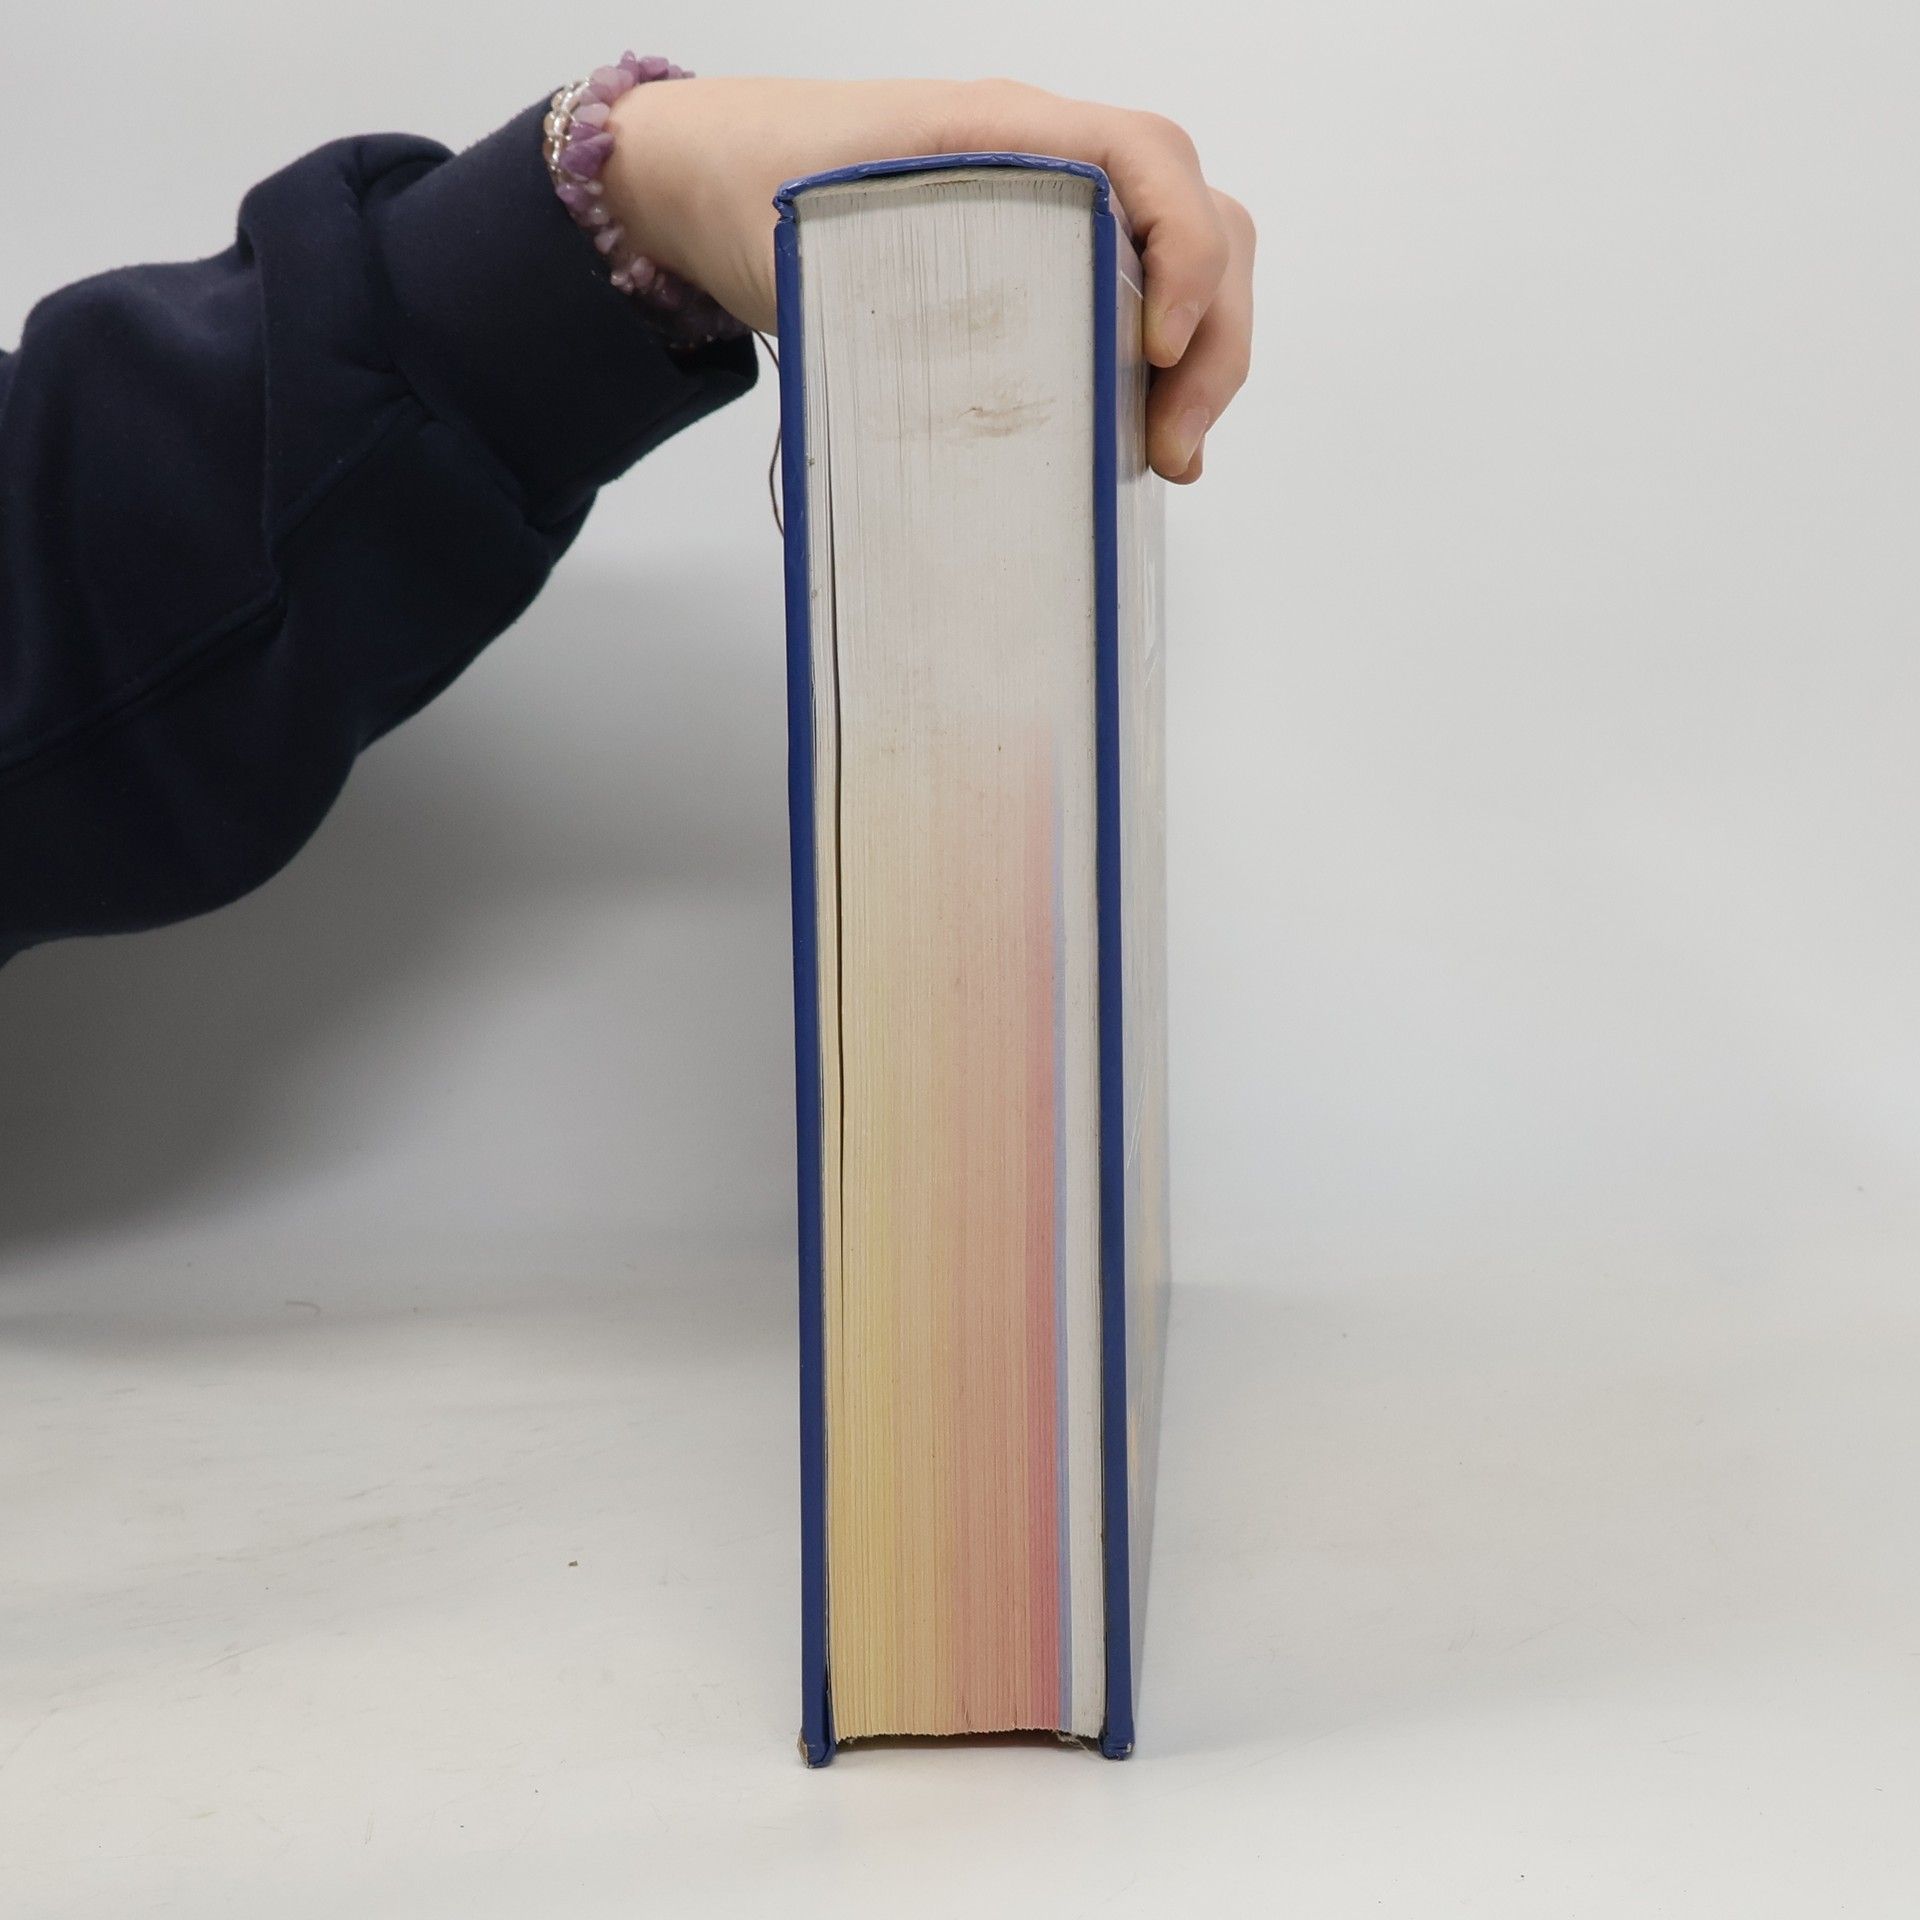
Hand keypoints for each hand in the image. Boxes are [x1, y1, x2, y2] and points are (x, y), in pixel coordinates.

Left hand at [602, 78, 1252, 483]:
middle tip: (1174, 444)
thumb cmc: (764, 193)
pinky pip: (1139, 291)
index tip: (1160, 349)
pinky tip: (1145, 440)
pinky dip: (1165, 363)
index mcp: (1006, 130)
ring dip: (1202, 356)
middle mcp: (1052, 159)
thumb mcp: (822, 245)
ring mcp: (1057, 207)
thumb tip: (977, 425)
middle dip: (1213, 335)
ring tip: (1171, 454)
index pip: (1151, 161)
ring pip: (1183, 257)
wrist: (715, 175)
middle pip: (1199, 216)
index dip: (1186, 253)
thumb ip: (896, 307)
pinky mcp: (1046, 259)